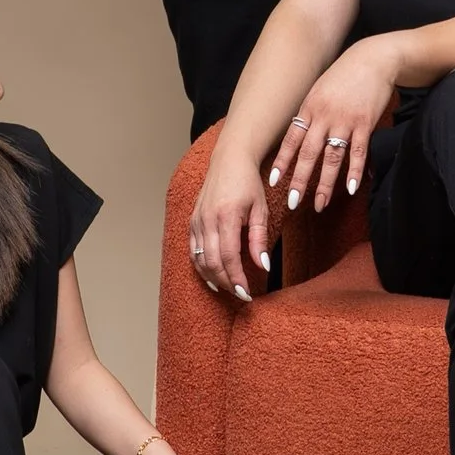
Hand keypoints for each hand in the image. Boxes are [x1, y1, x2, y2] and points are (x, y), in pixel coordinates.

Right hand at [187, 151, 270, 303]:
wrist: (229, 160)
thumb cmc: (248, 183)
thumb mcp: (260, 209)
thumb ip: (259, 239)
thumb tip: (263, 266)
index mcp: (226, 216)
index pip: (229, 256)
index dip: (237, 278)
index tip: (247, 293)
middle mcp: (207, 220)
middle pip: (212, 262)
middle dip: (226, 282)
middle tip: (241, 295)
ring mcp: (196, 221)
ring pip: (199, 259)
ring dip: (213, 277)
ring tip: (229, 288)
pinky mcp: (192, 221)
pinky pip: (193, 250)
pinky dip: (201, 267)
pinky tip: (213, 276)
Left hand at [272, 39, 394, 212]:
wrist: (373, 59)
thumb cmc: (346, 75)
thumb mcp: (320, 89)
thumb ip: (311, 112)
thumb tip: (301, 135)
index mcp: (310, 108)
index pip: (292, 140)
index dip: (282, 162)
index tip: (273, 181)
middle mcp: (324, 116)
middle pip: (308, 154)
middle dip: (300, 180)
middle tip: (293, 203)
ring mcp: (345, 121)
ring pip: (332, 158)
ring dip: (325, 183)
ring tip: (321, 203)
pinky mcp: (365, 123)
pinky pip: (358, 152)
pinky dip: (354, 172)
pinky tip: (351, 188)